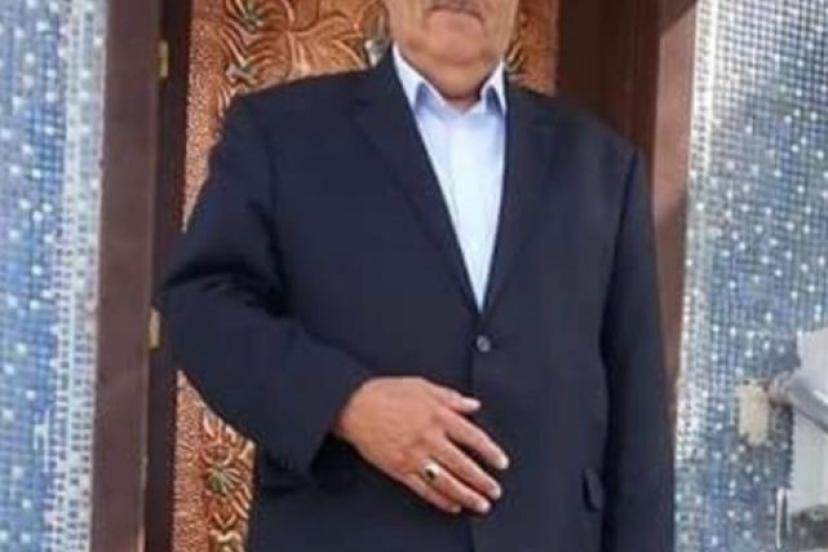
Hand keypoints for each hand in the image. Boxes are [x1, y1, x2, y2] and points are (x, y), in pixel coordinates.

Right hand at [332, 376, 509, 514]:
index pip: (472, 437)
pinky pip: (423, 489)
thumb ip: (451, 397)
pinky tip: (452, 504)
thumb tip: (473, 405)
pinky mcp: (399, 469)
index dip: (490, 452)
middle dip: (482, 481)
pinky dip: (440, 499)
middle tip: (495, 490)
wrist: (353, 406)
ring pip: (446, 481)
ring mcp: (413, 456)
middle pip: (463, 464)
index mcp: (437, 415)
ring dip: (466, 495)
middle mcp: (428, 438)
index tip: (501, 462)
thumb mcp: (422, 386)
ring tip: (480, 504)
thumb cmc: (385, 393)